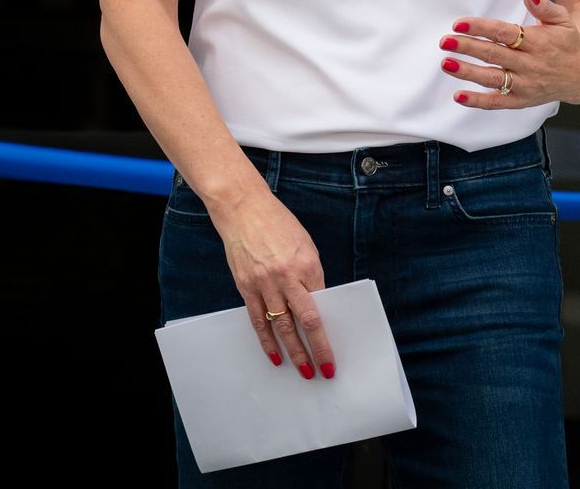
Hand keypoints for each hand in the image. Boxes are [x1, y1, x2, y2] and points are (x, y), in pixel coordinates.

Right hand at [211, 189, 335, 379]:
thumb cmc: (278, 224)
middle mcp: (287, 276)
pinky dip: (267, 341)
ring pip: (282, 326)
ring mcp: (265, 283)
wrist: (244, 209)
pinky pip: (258, 320)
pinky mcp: (246, 287)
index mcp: (307, 264)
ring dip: (295, 352)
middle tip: (326, 370)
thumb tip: (317, 301)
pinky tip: (275, 357)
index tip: (335, 344)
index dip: (329, 326)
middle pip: (306, 320)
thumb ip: (310, 273)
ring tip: (305, 371)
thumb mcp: (305, 244)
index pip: (323, 303)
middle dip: (318, 349)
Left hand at [441, 0, 579, 108]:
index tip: (459, 23)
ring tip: (446, 63)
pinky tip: (458, 96)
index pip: (504, 33)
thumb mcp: (562, 20)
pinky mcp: (522, 100)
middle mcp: (531, 64)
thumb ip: (544, 6)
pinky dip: (477, 101)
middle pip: (494, 55)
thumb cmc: (569, 42)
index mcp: (538, 41)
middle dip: (467, 47)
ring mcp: (526, 84)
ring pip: (492, 78)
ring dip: (467, 72)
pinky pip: (497, 102)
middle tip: (445, 41)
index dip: (481, 28)